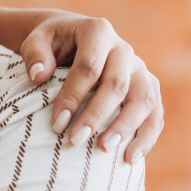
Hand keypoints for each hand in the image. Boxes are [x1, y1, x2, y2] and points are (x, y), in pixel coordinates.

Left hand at [16, 15, 163, 162]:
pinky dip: (146, 136)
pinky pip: (155, 113)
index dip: (73, 96)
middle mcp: (124, 49)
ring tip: (103, 150)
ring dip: (126, 127)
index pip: (89, 66)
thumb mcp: (36, 41)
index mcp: (98, 31)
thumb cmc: (51, 45)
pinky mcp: (148, 87)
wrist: (71, 41)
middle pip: (118, 84)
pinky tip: (129, 158)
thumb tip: (39, 75)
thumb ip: (35, 54)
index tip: (57, 124)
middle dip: (96, 115)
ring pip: (144, 99)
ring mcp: (140, 69)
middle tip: (75, 141)